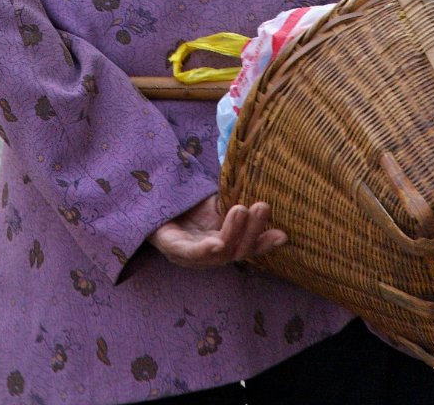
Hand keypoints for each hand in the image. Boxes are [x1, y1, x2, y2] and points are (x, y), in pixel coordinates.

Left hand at [148, 194, 287, 269]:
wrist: (150, 204)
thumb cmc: (187, 205)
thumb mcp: (215, 200)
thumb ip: (235, 198)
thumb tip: (263, 179)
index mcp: (223, 241)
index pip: (247, 245)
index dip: (265, 242)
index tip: (283, 234)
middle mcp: (210, 253)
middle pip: (237, 250)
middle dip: (253, 230)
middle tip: (263, 206)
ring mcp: (192, 255)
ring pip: (219, 252)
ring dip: (233, 233)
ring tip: (241, 209)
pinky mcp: (172, 249)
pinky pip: (191, 253)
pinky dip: (205, 250)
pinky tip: (216, 243)